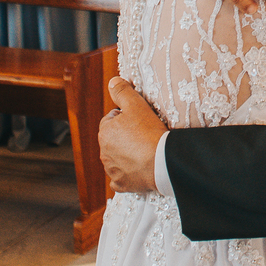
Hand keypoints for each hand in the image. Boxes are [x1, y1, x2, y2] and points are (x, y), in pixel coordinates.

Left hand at [98, 77, 166, 193]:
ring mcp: (112, 169)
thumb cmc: (149, 132)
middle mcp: (104, 151)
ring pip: (117, 158)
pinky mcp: (121, 184)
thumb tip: (112, 82)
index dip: (127, 118)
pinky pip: (121, 178)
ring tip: (145, 152)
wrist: (162, 162)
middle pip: (115, 139)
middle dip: (126, 137)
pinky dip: (128, 174)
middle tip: (144, 136)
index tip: (140, 121)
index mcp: (105, 132)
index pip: (113, 119)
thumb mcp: (136, 105)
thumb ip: (122, 91)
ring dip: (127, 155)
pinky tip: (139, 170)